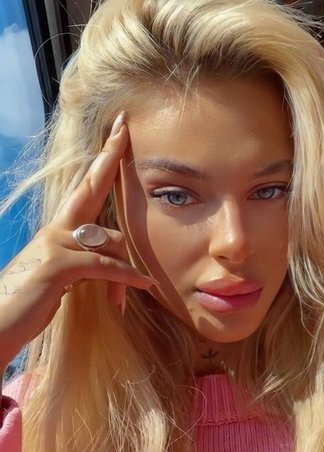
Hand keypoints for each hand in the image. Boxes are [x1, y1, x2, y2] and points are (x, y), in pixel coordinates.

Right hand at [0, 112, 152, 370]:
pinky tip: (142, 284)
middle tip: (124, 127)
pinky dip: (126, 277)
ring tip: (121, 302)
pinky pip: (104, 265)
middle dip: (110, 157)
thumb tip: (113, 258)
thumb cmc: (30, 302)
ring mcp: (54, 244)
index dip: (101, 161)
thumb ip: (85, 260)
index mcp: (58, 230)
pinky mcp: (57, 265)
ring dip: (124, 273)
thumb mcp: (63, 277)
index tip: (114, 133)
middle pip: (90, 187)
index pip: (84, 189)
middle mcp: (56, 229)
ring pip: (110, 240)